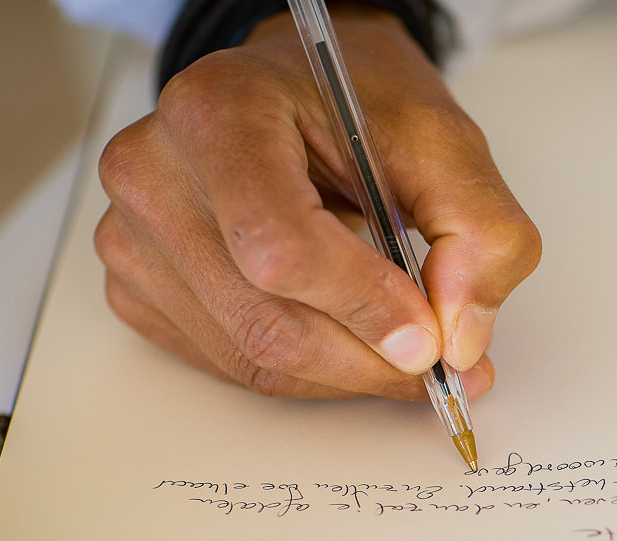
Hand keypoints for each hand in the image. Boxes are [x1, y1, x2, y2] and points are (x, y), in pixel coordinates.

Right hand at [94, 6, 539, 400]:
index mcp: (220, 113)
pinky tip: (346, 335)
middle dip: (366, 360)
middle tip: (439, 365)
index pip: (278, 247)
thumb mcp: (447, 145)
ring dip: (344, 372)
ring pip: (251, 356)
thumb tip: (459, 340)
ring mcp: (135, 234)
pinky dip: (306, 371)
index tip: (428, 338)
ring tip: (403, 347)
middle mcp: (154, 171)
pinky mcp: (140, 286)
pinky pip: (230, 364)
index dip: (361, 306)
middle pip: (264, 319)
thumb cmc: (356, 104)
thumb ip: (481, 236)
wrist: (303, 91)